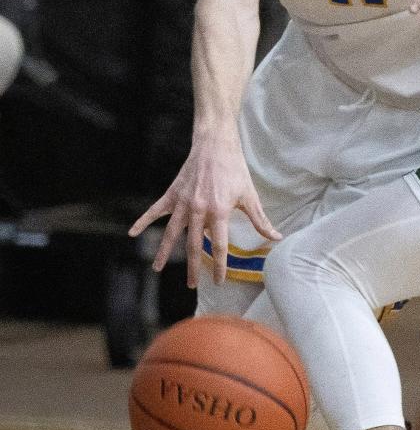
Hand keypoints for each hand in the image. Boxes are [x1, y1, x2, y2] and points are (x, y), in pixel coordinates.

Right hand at [128, 132, 280, 287]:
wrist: (215, 145)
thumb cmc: (235, 170)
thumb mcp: (250, 196)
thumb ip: (260, 220)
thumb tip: (276, 237)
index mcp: (218, 212)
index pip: (219, 246)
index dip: (220, 266)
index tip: (219, 281)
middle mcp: (198, 210)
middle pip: (193, 245)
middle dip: (193, 267)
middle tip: (192, 284)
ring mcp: (182, 202)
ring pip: (171, 233)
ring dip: (165, 252)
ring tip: (157, 269)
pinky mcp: (172, 194)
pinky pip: (155, 210)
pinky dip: (143, 221)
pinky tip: (133, 233)